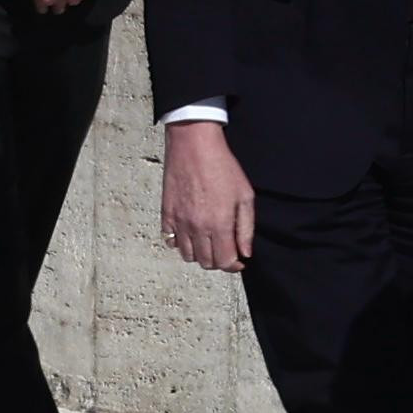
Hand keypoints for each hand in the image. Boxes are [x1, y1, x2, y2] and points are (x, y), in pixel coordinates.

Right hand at [162, 121, 255, 271]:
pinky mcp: (166, 214)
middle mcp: (197, 227)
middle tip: (225, 250)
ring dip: (200, 255)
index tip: (239, 261)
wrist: (193, 146)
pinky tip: (191, 233)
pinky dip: (181, 243)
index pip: (224, 262)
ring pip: (187, 255)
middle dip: (218, 261)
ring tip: (209, 242)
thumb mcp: (245, 196)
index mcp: (219, 224)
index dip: (233, 265)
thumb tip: (245, 253)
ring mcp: (179, 222)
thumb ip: (246, 228)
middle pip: (205, 262)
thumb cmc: (223, 168)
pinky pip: (170, 241)